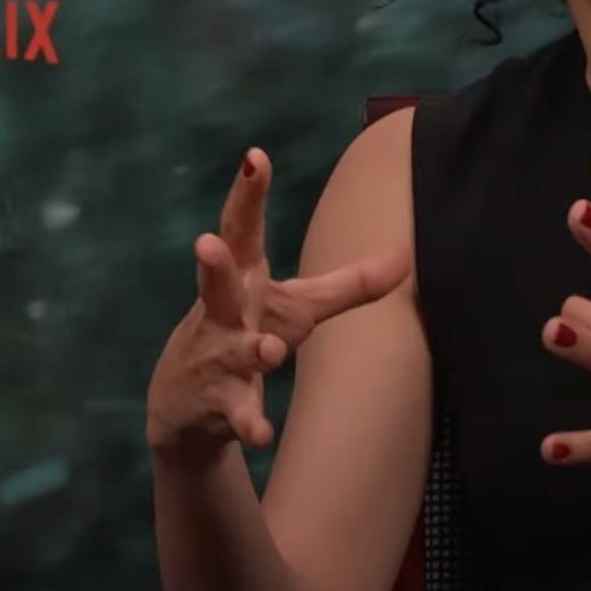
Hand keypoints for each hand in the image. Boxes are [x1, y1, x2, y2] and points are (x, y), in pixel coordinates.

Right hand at [147, 147, 410, 459]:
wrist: (183, 407)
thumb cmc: (244, 334)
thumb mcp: (296, 306)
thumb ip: (349, 283)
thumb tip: (407, 254)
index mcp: (242, 279)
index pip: (242, 228)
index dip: (248, 194)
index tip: (255, 156)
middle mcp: (223, 313)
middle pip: (217, 282)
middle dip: (213, 263)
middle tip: (206, 243)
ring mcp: (219, 358)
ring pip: (234, 351)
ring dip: (252, 350)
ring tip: (268, 351)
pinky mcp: (219, 403)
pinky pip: (238, 414)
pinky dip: (250, 423)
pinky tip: (262, 434)